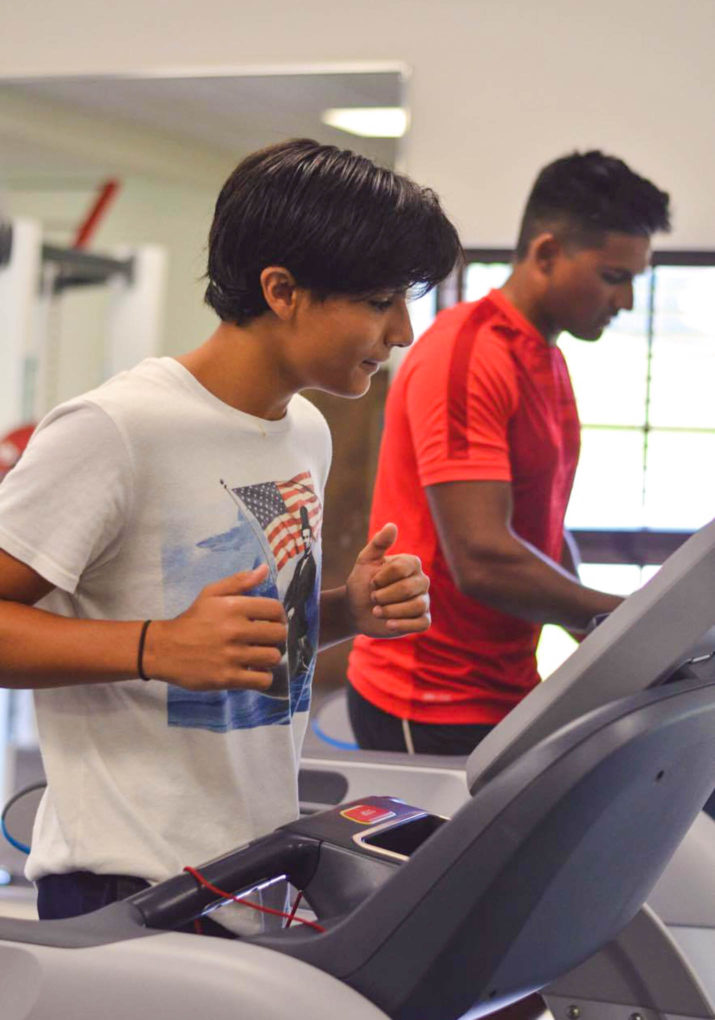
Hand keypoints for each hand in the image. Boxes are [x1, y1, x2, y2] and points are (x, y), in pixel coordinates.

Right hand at [144, 564, 286, 690]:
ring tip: (259, 656)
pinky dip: (263, 678)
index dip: (278, 616)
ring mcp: (232, 656)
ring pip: (273, 657)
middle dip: (275, 637)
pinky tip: (254, 672)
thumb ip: (239, 581)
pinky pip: (262, 680)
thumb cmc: (192, 620)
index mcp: (233, 607)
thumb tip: (264, 569)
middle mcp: (235, 630)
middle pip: (278, 634)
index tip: (271, 621)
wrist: (165, 649)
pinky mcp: (228, 678)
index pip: (275, 609)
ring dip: (269, 657)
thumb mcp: (210, 594)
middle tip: (266, 640)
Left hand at [346, 523, 429, 638]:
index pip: (403, 567)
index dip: (383, 577)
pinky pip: (422, 623)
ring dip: (390, 610)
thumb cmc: (362, 582)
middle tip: (372, 597)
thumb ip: (378, 544)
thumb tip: (392, 526)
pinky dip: (404, 624)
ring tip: (376, 611)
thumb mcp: (365, 561)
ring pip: (416, 606)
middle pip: (408, 588)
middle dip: (384, 595)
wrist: (356, 609)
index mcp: (411, 564)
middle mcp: (421, 581)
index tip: (372, 581)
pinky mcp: (422, 620)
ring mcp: (424, 601)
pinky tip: (388, 624)